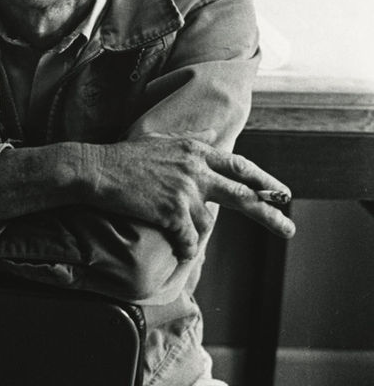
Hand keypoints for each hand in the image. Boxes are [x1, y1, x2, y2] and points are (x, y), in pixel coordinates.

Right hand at [89, 136, 294, 260]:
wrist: (96, 169)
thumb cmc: (125, 156)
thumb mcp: (162, 139)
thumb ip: (192, 138)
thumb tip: (213, 133)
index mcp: (196, 151)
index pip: (240, 166)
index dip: (265, 180)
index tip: (283, 193)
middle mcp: (195, 169)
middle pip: (243, 194)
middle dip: (269, 213)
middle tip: (289, 229)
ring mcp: (184, 189)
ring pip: (208, 223)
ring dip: (196, 233)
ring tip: (178, 233)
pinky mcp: (170, 209)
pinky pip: (188, 238)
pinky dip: (184, 248)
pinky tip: (178, 252)